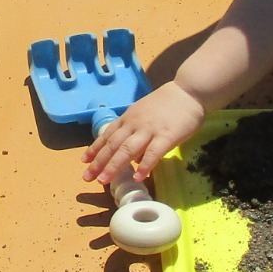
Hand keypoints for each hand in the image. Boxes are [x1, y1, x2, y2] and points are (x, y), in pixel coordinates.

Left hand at [82, 82, 207, 184]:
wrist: (187, 91)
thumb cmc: (166, 104)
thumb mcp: (143, 113)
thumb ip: (134, 130)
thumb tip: (130, 154)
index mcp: (128, 118)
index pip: (107, 135)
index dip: (95, 149)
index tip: (84, 162)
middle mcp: (134, 124)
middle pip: (113, 145)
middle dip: (99, 162)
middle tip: (87, 177)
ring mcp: (149, 130)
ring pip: (127, 149)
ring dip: (114, 166)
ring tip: (104, 180)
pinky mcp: (166, 136)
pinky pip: (153, 153)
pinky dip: (144, 165)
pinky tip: (139, 177)